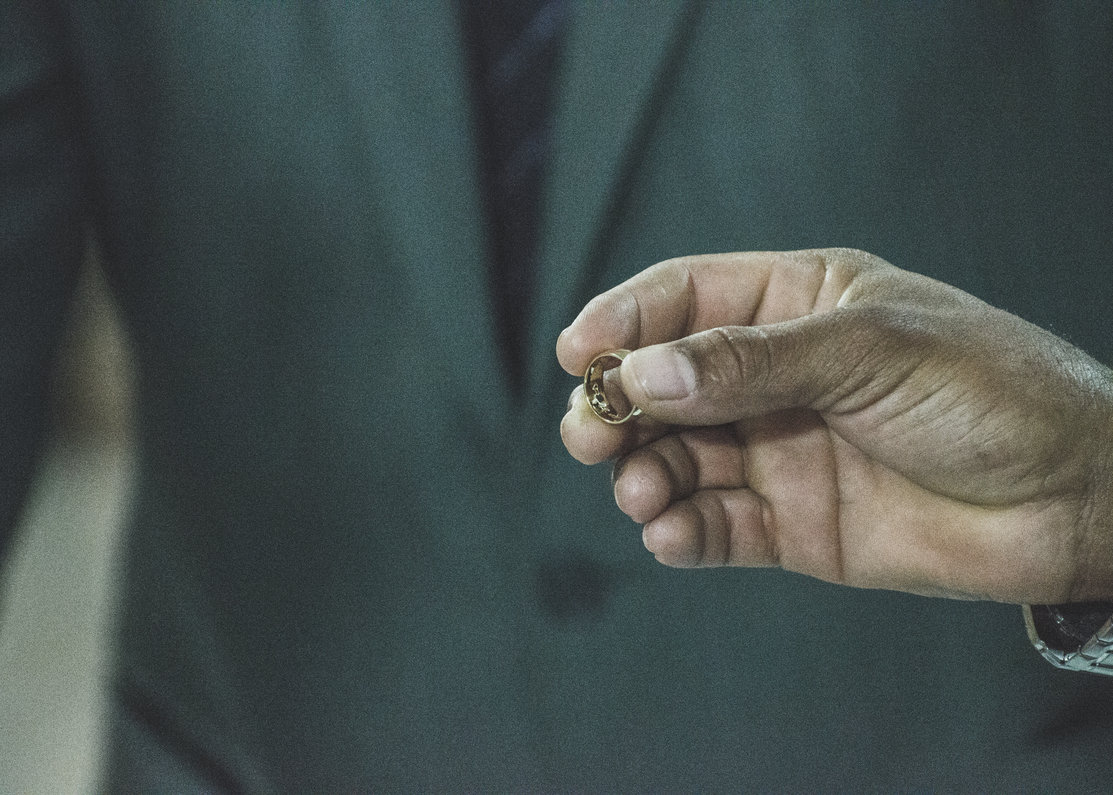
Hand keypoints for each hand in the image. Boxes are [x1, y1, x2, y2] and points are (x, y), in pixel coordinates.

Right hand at [557, 249, 1112, 603]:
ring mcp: (779, 451)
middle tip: (592, 432)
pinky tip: (672, 533)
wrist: (1077, 500)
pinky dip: (681, 532)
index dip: (623, 321)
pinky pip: (715, 527)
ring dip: (643, 473)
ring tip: (643, 490)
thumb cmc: (995, 393)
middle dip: (617, 408)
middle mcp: (775, 379)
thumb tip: (646, 374)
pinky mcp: (791, 525)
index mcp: (797, 306)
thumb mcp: (871, 350)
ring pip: (677, 459)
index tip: (578, 352)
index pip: (684, 300)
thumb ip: (753, 363)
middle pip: (663, 385)